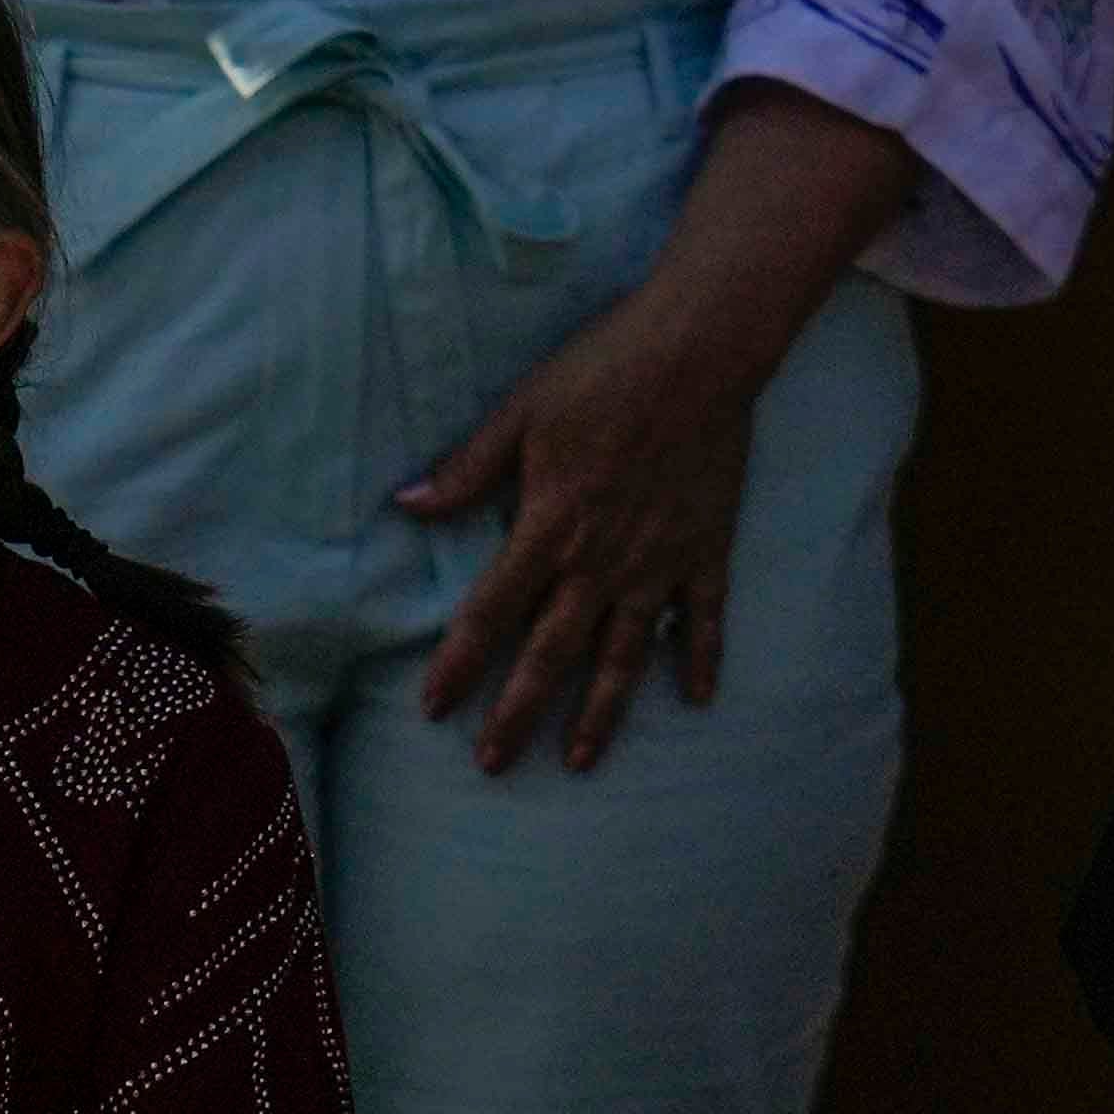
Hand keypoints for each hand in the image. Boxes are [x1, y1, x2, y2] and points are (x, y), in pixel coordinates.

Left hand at [391, 272, 785, 775]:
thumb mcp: (521, 411)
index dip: (458, 664)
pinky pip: (704, 618)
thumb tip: (406, 504)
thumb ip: (467, 468)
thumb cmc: (604, 370)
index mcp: (548, 527)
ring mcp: (659, 563)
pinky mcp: (707, 549)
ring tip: (578, 760)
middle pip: (552, 654)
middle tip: (492, 765)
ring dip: (600, 713)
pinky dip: (700, 660)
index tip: (434, 710)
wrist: (701, 348)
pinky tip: (697, 700)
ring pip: (625, 656)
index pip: (490, 613)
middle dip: (518, 714)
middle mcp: (601, 562)